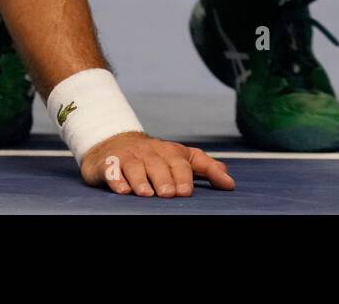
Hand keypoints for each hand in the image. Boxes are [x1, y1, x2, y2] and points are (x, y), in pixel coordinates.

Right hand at [80, 131, 234, 196]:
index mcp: (169, 151)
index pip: (181, 162)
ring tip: (146, 194)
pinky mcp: (109, 164)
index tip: (187, 192)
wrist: (114, 143)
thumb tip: (229, 182)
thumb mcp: (180, 157)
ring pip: (135, 167)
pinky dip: (116, 179)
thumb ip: (204, 167)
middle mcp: (150, 152)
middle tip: (169, 194)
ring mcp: (129, 157)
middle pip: (159, 165)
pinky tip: (122, 190)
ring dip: (141, 180)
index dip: (184, 176)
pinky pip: (112, 170)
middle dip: (164, 179)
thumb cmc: (154, 156)